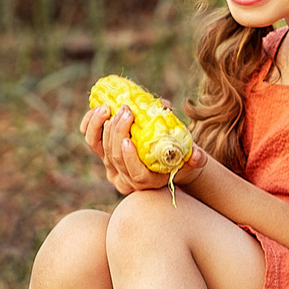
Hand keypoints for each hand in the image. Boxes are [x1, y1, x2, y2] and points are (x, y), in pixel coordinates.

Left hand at [80, 105, 202, 197]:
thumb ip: (196, 158)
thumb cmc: (179, 155)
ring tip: (113, 107)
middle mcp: (125, 177)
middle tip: (126, 110)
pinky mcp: (103, 151)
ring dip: (103, 126)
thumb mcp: (190, 158)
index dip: (129, 159)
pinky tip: (100, 109)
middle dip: (117, 132)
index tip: (129, 140)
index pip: (134, 174)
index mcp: (146, 182)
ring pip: (99, 147)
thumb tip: (198, 156)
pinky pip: (91, 139)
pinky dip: (91, 124)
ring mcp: (111, 165)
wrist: (164, 157)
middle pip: (114, 157)